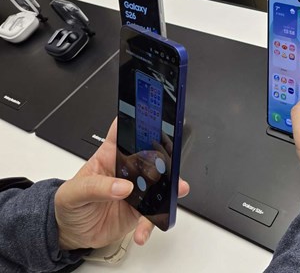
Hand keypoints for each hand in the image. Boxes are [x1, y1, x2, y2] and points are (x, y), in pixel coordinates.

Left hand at [54, 119, 189, 250]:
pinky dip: (151, 224)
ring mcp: (137, 188)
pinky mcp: (140, 209)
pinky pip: (153, 214)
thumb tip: (121, 186)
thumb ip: (96, 187)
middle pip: (151, 156)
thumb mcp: (73, 193)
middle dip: (164, 160)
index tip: (154, 123)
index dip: (139, 123)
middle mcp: (127, 169)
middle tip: (166, 169)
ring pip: (160, 183)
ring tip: (174, 194)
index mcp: (110, 155)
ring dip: (170, 188)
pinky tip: (142, 233)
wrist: (71, 233)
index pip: (125, 132)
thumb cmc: (69, 205)